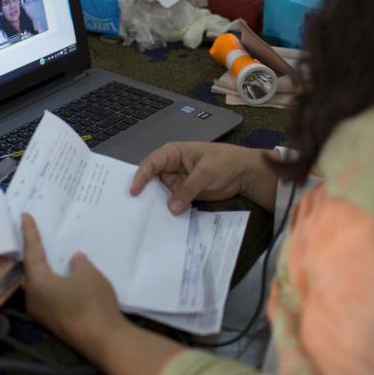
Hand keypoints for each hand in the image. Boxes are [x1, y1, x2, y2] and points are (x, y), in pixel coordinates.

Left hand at [20, 213, 126, 353]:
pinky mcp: (55, 322)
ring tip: (48, 253)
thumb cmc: (92, 303)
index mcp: (37, 284)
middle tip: (34, 234)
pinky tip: (63, 276)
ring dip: (44, 269)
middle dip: (33, 252)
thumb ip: (78, 263)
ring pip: (40, 284)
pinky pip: (49, 295)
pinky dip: (53, 282)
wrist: (104, 341)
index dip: (30, 233)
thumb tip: (74, 260)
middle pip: (31, 270)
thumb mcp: (88, 274)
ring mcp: (43, 313)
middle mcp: (34, 299)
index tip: (24, 216)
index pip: (31, 252)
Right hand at [130, 142, 273, 213]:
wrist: (244, 174)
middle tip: (129, 207)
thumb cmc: (225, 162)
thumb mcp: (206, 172)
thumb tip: (171, 209)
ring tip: (140, 218)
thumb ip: (188, 189)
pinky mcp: (183, 195)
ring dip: (153, 204)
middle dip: (142, 191)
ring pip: (159, 193)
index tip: (134, 191)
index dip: (141, 176)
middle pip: (151, 179)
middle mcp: (171, 167)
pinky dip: (166, 211)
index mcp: (173, 153)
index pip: (152, 163)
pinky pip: (171, 203)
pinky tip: (158, 222)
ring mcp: (176, 182)